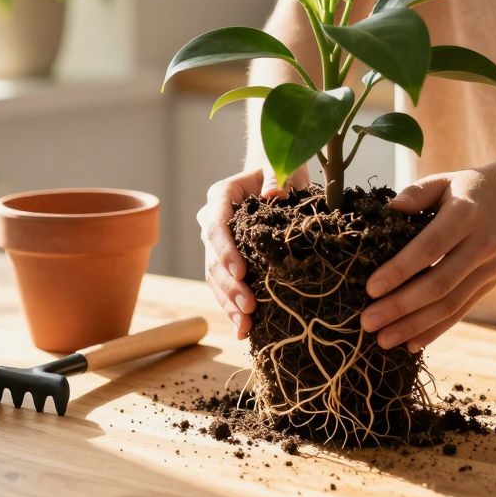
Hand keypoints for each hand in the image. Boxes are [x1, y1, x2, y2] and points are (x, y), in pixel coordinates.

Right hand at [199, 163, 309, 337]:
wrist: (278, 175)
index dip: (226, 250)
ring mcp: (218, 244)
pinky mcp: (228, 261)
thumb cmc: (281, 168)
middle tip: (249, 307)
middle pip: (213, 257)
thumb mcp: (283, 166)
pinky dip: (233, 307)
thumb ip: (277, 177)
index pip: (217, 225)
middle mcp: (212, 221)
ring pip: (215, 277)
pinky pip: (225, 286)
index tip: (242, 272)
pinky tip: (244, 330)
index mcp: (222, 196)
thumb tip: (274, 194)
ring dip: (229, 303)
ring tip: (245, 326)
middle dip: (230, 286)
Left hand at [360, 160, 495, 352]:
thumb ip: (414, 194)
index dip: (400, 270)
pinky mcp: (489, 285)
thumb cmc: (465, 188)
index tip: (370, 288)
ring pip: (450, 305)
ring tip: (382, 340)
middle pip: (439, 284)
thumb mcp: (441, 180)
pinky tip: (410, 344)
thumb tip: (386, 213)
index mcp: (466, 214)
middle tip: (367, 322)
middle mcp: (482, 245)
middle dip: (400, 307)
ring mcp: (488, 269)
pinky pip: (460, 312)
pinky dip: (435, 330)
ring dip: (414, 326)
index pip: (430, 247)